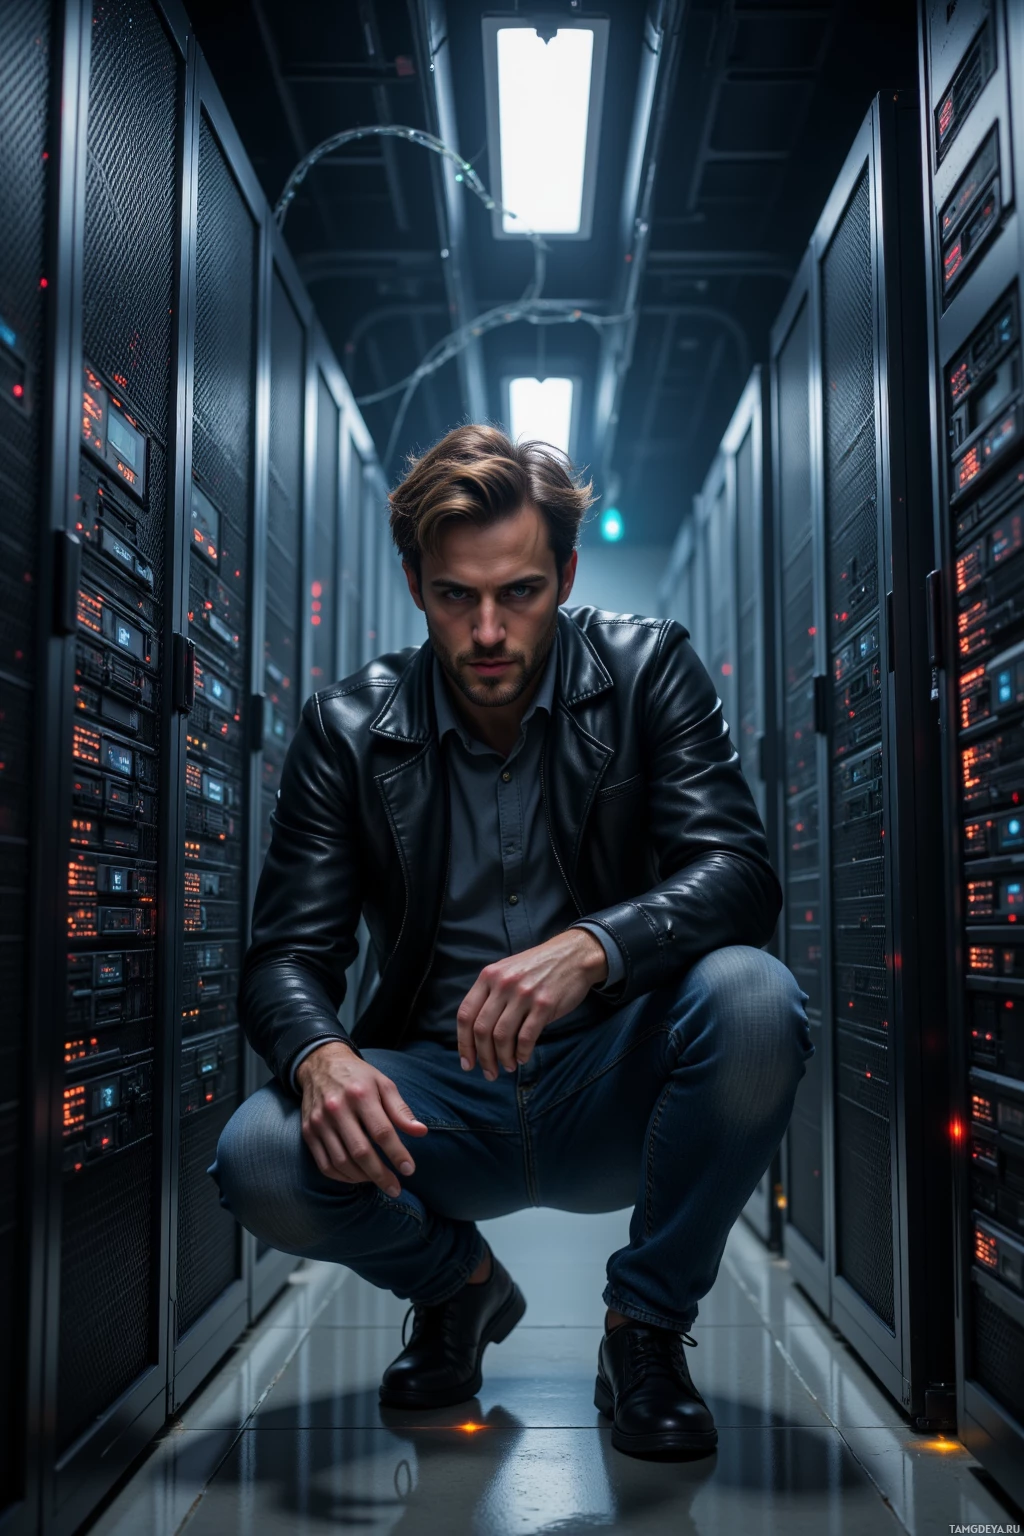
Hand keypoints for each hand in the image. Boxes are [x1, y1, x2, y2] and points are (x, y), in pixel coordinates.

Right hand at [296, 1041, 427, 1196]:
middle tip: (396, 1189)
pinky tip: (357, 1177)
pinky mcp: (308, 1131)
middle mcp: (337, 1109)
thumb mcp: (384, 1084)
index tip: (409, 1170)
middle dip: (381, 1175)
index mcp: (361, 1095)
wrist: (321, 1064)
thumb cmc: (359, 1076)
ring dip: (362, 1178)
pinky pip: (324, 1164)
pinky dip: (342, 1177)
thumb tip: (421, 1132)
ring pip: (341, 1162)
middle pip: (360, 1151)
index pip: (382, 1132)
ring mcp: (320, 1122)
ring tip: (378, 1182)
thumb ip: (401, 1110)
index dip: (397, 1154)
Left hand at [457, 928, 607, 1079]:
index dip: (463, 1043)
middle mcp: (502, 984)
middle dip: (483, 1057)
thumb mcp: (506, 971)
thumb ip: (490, 994)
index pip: (466, 1015)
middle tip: (489, 1072)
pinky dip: (522, 1053)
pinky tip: (522, 1057)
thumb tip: (476, 1034)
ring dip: (503, 1058)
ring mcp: (523, 994)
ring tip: (508, 1066)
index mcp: (488, 976)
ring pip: (502, 1036)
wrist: (573, 955)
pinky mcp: (544, 1005)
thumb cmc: (538, 967)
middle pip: (482, 1030)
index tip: (466, 1063)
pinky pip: (526, 1037)